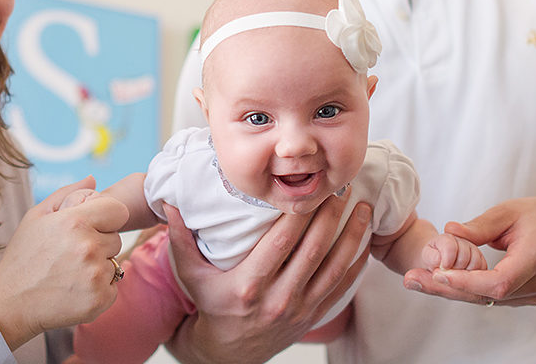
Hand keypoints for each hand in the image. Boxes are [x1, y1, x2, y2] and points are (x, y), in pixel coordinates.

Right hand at [0, 176, 128, 349]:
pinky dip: (99, 290)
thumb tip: (93, 179)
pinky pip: (113, 287)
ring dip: (98, 268)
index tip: (92, 227)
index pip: (118, 210)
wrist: (11, 304)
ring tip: (70, 273)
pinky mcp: (99, 299)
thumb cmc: (23, 258)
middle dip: (99, 244)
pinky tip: (75, 290)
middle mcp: (88, 247)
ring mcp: (95, 275)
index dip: (106, 218)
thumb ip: (67, 194)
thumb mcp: (36, 217)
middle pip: (116, 239)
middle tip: (71, 255)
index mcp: (75, 221)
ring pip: (114, 263)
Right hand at [163, 195, 372, 363]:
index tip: (311, 188)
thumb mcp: (190, 274)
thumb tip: (170, 203)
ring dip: (352, 237)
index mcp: (248, 285)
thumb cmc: (210, 305)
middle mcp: (277, 299)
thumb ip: (181, 238)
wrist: (229, 352)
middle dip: (330, 217)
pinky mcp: (312, 316)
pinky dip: (356, 264)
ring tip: (364, 208)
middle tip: (343, 187)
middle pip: (311, 251)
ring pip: (333, 268)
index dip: (299, 214)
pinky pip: (341, 288)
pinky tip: (365, 241)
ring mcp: (298, 310)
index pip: (280, 243)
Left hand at [403, 194, 535, 305]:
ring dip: (450, 291)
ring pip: (485, 300)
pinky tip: (439, 281)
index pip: (499, 282)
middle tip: (411, 279)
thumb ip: (479, 226)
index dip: (467, 282)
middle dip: (446, 289)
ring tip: (416, 280)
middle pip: (487, 296)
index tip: (439, 273)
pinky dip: (465, 290)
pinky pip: (490, 298)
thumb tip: (449, 231)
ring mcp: (534, 294)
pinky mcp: (526, 297)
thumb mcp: (508, 210)